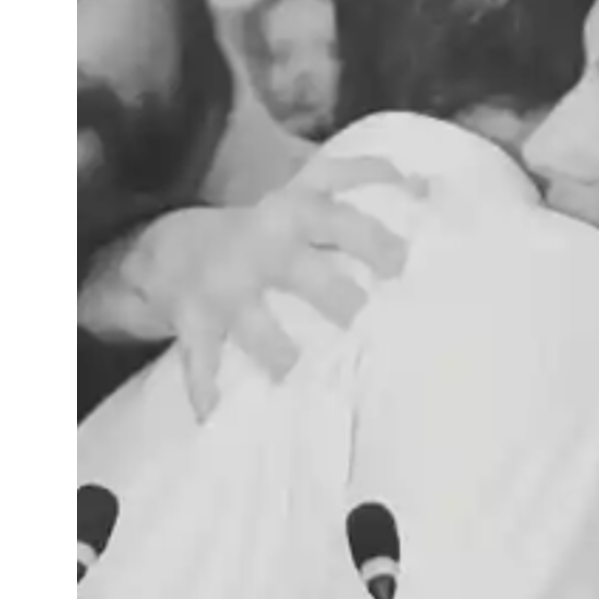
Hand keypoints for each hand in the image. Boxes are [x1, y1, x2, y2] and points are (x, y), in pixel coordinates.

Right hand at [84, 154, 420, 416]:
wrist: (169, 248)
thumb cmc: (264, 230)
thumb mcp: (303, 197)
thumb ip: (356, 187)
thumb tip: (429, 185)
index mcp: (295, 211)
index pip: (335, 201)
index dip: (371, 218)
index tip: (406, 246)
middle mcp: (262, 245)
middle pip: (302, 270)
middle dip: (334, 294)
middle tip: (362, 316)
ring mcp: (226, 284)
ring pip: (254, 322)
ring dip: (275, 348)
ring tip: (293, 369)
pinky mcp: (194, 318)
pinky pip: (199, 355)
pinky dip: (203, 386)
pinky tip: (213, 413)